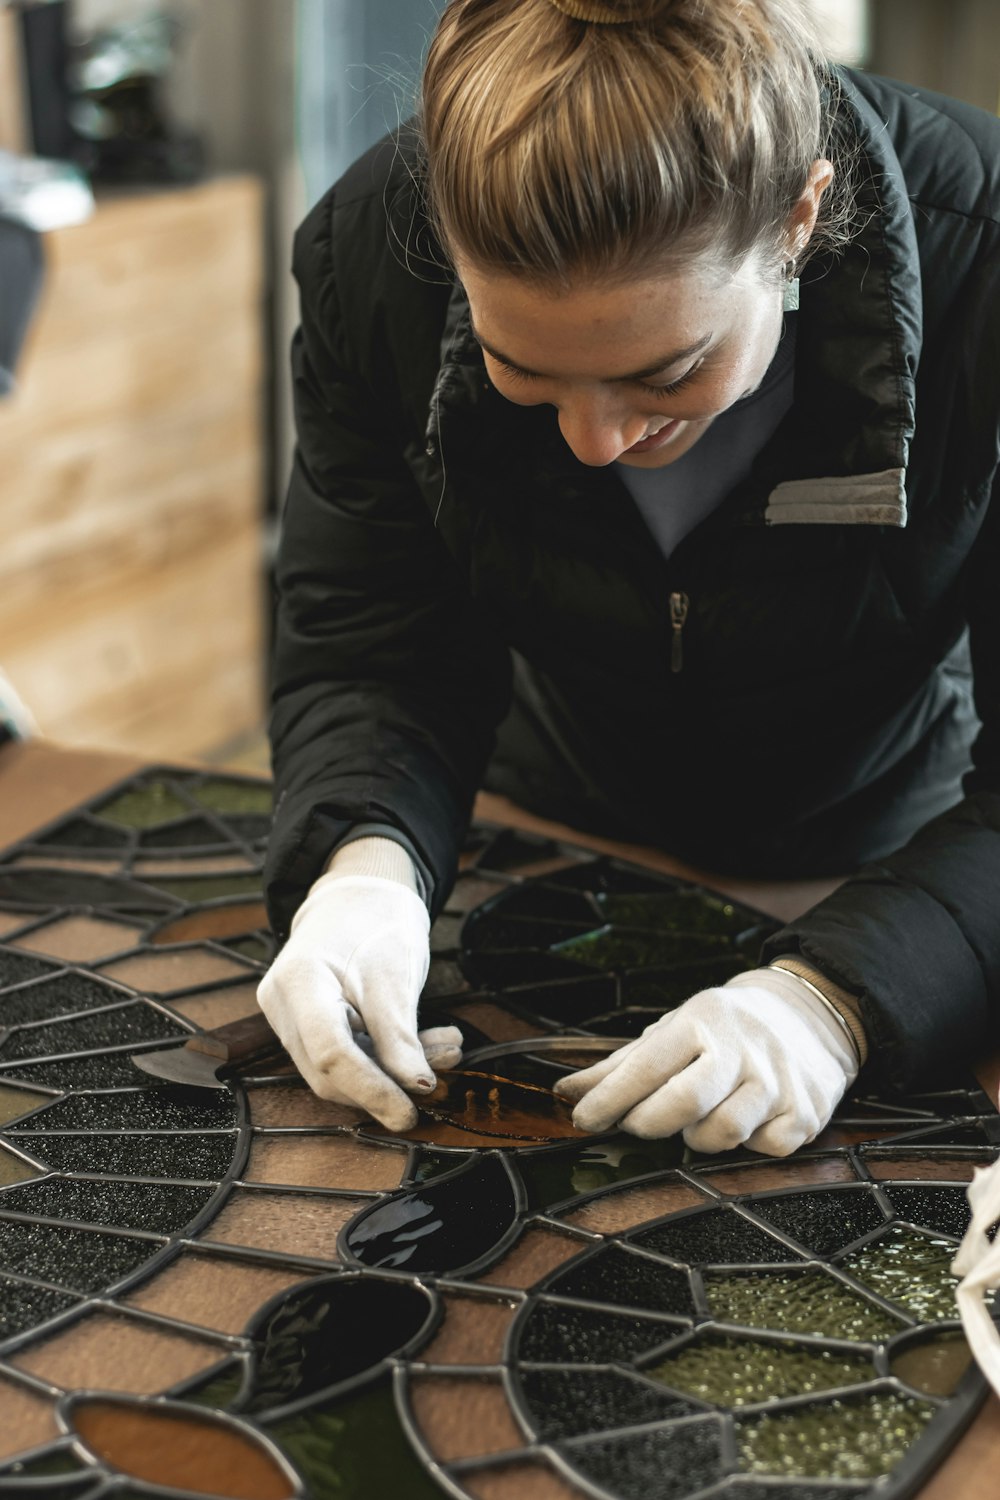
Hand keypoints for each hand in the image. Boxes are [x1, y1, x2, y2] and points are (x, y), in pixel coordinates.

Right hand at [257, 854, 460, 1130]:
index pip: (330, 1053)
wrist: (359, 896)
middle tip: (443, 1074)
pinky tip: (430, 1045)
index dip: (371, 1090)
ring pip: (340, 1069)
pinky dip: (387, 1057)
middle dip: (387, 1083)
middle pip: (330, 1071)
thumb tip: (417, 1088)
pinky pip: (347, 1056)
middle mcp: (282, 1005)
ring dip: (394, 1071)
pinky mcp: (309, 1026)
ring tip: (447, 1050)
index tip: (410, 1112)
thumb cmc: (375, 921)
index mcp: (298, 981)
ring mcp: (291, 1017)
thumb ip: (400, 1034)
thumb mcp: (396, 971)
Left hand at [553, 967, 857, 1155]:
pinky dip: (744, 1147)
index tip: (583, 1120)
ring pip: (722, 1133)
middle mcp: (744, 1047)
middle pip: (684, 1103)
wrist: (810, 1015)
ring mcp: (779, 1081)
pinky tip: (742, 1124)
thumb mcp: (673, 1030)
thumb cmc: (723, 1028)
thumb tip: (565, 1093)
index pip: (646, 1066)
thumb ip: (621, 1065)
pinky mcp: (805, 1113)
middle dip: (649, 1123)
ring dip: (698, 1137)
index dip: (608, 1100)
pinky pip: (762, 1150)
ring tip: (696, 1120)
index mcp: (702, 1020)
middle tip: (636, 1124)